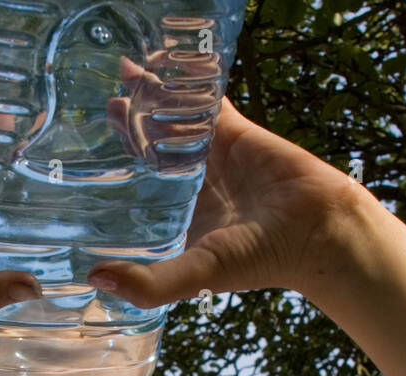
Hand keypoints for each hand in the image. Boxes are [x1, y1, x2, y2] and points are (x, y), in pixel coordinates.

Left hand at [92, 79, 370, 307]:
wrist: (318, 230)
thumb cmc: (261, 259)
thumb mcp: (198, 274)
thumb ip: (150, 283)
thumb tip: (95, 279)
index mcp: (178, 217)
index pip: (136, 189)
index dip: (113, 169)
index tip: (86, 150)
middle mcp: (192, 185)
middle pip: (151, 146)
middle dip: (129, 124)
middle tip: (107, 102)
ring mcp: (214, 156)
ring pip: (175, 119)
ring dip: (153, 98)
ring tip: (128, 74)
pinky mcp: (236, 132)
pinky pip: (208, 101)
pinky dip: (191, 82)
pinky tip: (170, 63)